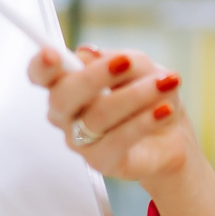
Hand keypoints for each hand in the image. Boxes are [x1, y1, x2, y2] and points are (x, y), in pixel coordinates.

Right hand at [28, 46, 193, 185]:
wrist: (173, 136)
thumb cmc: (149, 98)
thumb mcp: (144, 68)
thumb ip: (121, 58)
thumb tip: (89, 53)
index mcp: (66, 84)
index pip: (41, 74)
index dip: (41, 65)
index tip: (52, 54)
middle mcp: (66, 114)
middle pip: (62, 96)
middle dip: (94, 76)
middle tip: (125, 62)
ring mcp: (80, 140)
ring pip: (97, 115)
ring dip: (135, 95)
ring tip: (163, 84)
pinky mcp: (101, 162)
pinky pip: (118, 139)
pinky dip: (144, 122)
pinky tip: (163, 110)